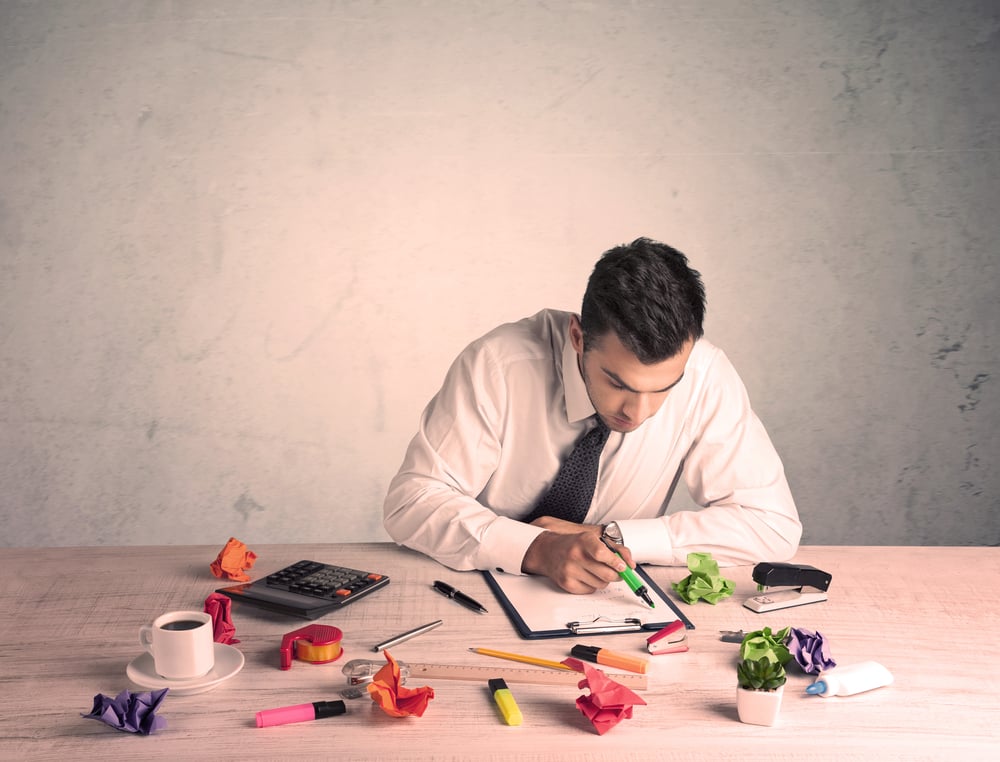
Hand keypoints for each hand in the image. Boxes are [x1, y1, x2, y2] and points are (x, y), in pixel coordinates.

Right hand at [521, 527, 635, 593]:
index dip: (616, 562)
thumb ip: (616, 549)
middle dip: (616, 575)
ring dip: (603, 580)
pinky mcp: (567, 584)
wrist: (547, 550)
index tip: (623, 566)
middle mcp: (575, 555)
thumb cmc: (574, 544)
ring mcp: (570, 571)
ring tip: (595, 570)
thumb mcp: (594, 539)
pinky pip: (590, 590)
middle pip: (606, 574)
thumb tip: (630, 564)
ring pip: (601, 585)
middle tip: (616, 571)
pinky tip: (585, 575)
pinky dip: (592, 585)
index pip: (602, 553)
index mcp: (583, 540)